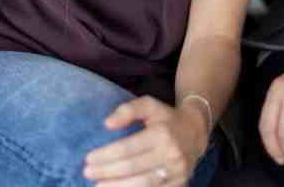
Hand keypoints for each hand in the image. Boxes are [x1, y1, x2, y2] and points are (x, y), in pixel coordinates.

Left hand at [83, 95, 208, 185]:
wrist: (196, 132)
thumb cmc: (166, 118)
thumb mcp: (149, 105)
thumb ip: (127, 110)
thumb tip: (107, 124)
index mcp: (162, 134)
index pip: (129, 148)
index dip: (107, 155)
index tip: (88, 158)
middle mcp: (171, 154)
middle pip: (133, 167)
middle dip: (107, 172)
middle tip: (87, 173)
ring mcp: (177, 172)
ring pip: (143, 184)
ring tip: (98, 186)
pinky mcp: (179, 184)